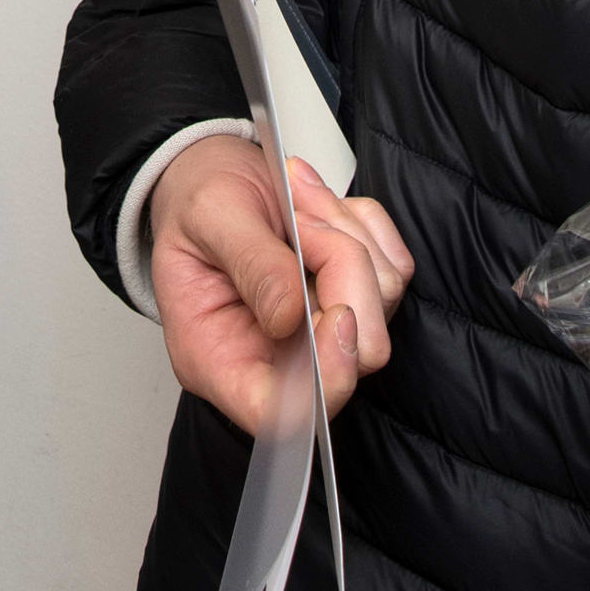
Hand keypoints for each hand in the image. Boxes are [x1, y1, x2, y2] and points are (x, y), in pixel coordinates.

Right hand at [149, 136, 413, 438]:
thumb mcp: (207, 218)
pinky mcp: (355, 297)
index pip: (284, 415)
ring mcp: (323, 330)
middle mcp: (277, 358)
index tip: (339, 315)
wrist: (208, 176)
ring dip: (349, 234)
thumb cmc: (195, 203)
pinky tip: (321, 205)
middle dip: (346, 270)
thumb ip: (252, 265)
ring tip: (299, 198)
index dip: (327, 379)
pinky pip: (394, 268)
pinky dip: (366, 225)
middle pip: (357, 355)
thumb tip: (291, 316)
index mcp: (220, 360)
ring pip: (382, 302)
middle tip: (301, 218)